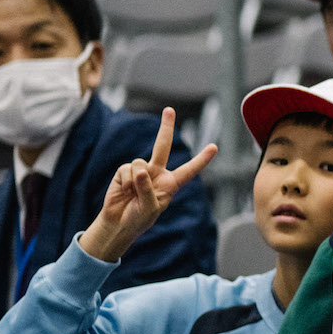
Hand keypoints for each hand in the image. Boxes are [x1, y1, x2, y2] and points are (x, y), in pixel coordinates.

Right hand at [79, 107, 217, 263]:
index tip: (214, 147)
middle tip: (169, 110)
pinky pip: (127, 169)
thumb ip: (148, 189)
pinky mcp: (124, 172)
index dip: (201, 159)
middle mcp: (157, 174)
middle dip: (165, 128)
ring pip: (140, 163)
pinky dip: (126, 181)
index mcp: (171, 184)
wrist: (118, 223)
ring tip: (133, 194)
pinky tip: (124, 191)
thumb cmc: (139, 218)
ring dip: (136, 180)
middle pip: (162, 147)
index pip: (189, 170)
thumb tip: (140, 169)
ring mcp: (140, 171)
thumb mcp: (150, 208)